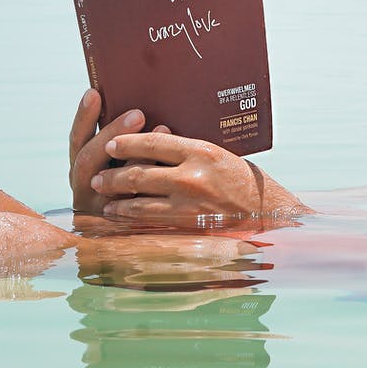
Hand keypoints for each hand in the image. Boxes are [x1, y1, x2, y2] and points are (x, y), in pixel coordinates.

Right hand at [68, 89, 156, 214]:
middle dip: (111, 134)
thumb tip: (140, 109)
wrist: (156, 232)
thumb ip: (125, 142)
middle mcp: (84, 189)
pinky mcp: (123, 225)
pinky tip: (168, 163)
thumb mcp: (123, 161)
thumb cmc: (140, 183)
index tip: (94, 92)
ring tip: (159, 129)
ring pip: (111, 183)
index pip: (77, 141)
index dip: (84, 118)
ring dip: (134, 157)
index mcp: (82, 170)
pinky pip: (136, 203)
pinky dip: (151, 180)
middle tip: (137, 114)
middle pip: (88, 160)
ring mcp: (100, 209)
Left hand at [90, 131, 302, 223]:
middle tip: (98, 176)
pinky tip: (120, 215)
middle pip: (140, 172)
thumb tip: (154, 143)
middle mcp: (193, 176)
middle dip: (113, 175)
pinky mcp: (189, 225)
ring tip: (103, 197)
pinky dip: (130, 217)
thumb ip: (188, 153)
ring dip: (116, 199)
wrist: (269, 214)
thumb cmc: (244, 181)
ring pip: (139, 200)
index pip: (154, 142)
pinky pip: (151, 220)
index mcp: (202, 151)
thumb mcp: (219, 156)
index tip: (112, 143)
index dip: (128, 142)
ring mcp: (189, 203)